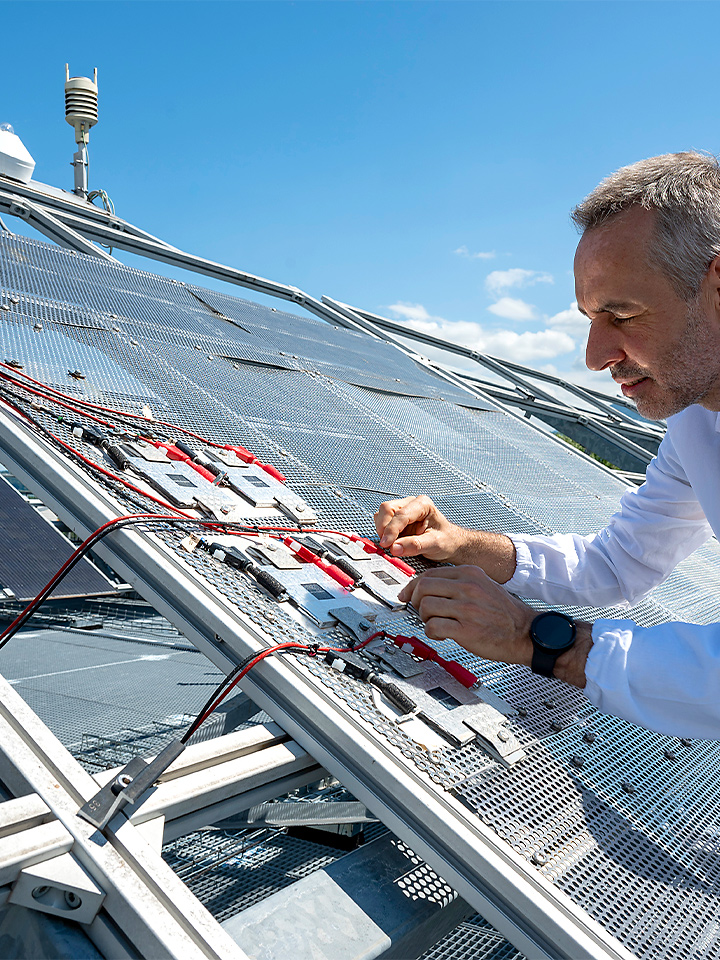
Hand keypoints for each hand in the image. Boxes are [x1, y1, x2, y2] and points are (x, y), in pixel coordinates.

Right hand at [374, 496, 461, 560]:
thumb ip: (415, 546)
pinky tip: (393, 541)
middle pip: (387, 509)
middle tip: (387, 545)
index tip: (387, 544)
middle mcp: (411, 504)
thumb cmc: (447, 540)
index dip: (391, 530)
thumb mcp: (435, 544)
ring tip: (392, 544)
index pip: (401, 514)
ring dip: (382, 530)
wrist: (450, 543)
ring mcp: (402, 510)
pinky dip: (383, 532)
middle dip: (384, 528)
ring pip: (382, 514)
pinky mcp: (396, 519)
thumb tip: (394, 548)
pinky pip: (382, 522)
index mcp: (423, 505)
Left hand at [398, 565, 534, 666]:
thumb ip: (458, 583)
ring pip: (425, 606)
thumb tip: (427, 587)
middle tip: (421, 611)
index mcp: (470, 573)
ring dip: (424, 618)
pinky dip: (431, 632)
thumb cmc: (504, 613)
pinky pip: (433, 627)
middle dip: (416, 601)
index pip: (430, 573)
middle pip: (423, 587)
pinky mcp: (467, 630)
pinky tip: (441, 635)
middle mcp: (468, 587)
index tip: (407, 595)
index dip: (413, 586)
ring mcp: (468, 608)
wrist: (526, 633)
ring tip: (436, 623)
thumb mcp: (484, 585)